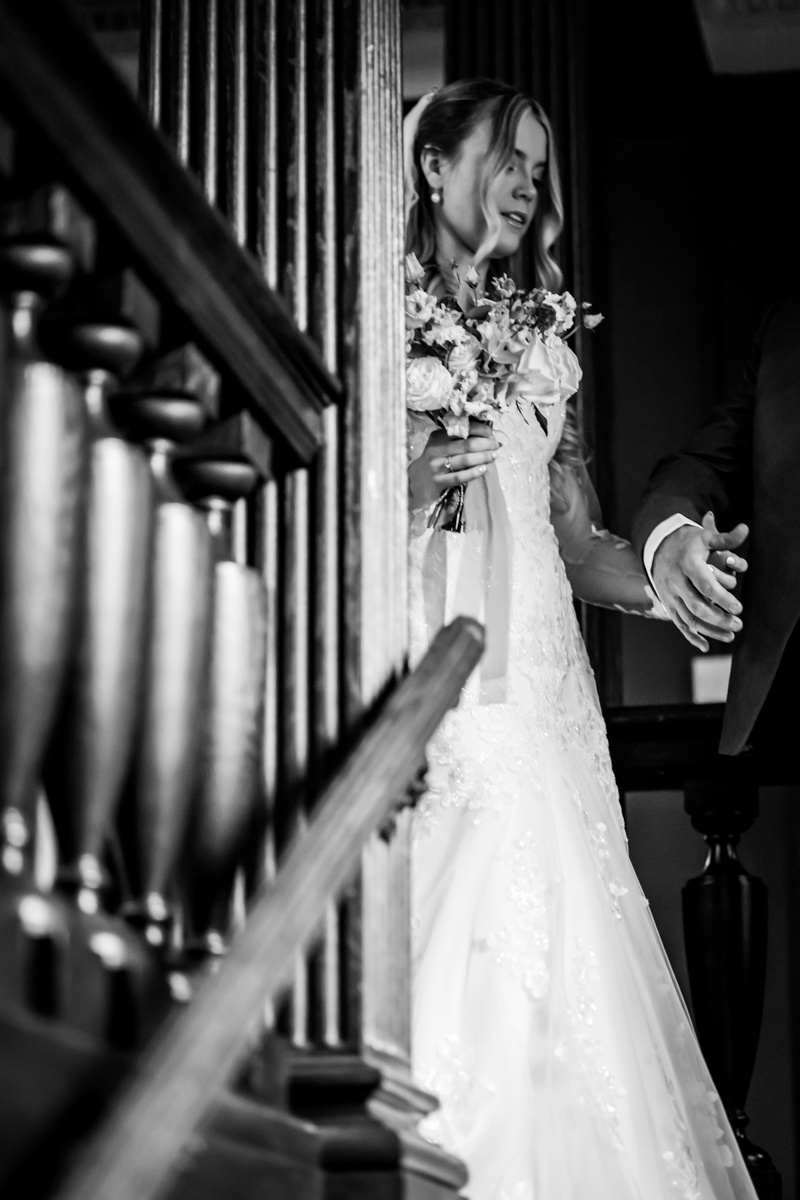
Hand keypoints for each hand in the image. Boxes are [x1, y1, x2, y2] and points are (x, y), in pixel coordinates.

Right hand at [408, 420, 498, 509]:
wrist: (414, 482)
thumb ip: (457, 439)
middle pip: (467, 444)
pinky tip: (483, 470)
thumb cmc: (433, 461)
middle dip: (486, 444)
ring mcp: (436, 466)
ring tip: (494, 456)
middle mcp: (436, 449)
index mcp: (438, 437)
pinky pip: (459, 476)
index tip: (492, 433)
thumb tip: (486, 434)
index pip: (463, 429)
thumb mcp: (440, 445)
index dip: (481, 430)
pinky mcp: (438, 482)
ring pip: (465, 460)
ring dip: (483, 457)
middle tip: (496, 445)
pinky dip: (473, 473)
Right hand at [652, 512, 747, 651]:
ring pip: (689, 619)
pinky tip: (706, 646)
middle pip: (697, 607)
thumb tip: (746, 529)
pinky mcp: (667, 604)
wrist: (658, 547)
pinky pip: (679, 623)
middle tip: (738, 624)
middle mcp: (676, 582)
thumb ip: (726, 538)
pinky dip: (691, 637)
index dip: (722, 598)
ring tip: (730, 635)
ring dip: (710, 630)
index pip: (705, 586)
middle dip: (719, 619)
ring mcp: (670, 595)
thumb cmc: (688, 543)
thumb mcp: (705, 537)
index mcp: (687, 565)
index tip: (738, 607)